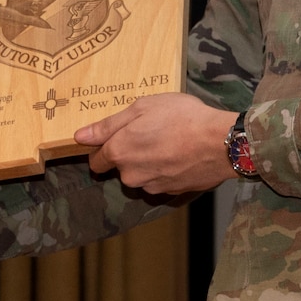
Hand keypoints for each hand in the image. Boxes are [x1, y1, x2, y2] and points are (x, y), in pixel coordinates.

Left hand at [75, 93, 237, 193]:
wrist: (220, 142)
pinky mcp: (171, 192)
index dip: (104, 147)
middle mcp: (131, 175)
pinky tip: (180, 155)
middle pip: (120, 168)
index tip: (119, 136)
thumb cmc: (182, 118)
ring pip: (141, 176)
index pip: (96, 160)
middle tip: (151, 133)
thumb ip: (108, 125)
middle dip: (129, 154)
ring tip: (169, 142)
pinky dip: (166, 170)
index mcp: (119, 152)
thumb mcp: (142, 108)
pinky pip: (160, 181)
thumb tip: (80, 137)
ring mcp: (152, 186)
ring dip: (148, 163)